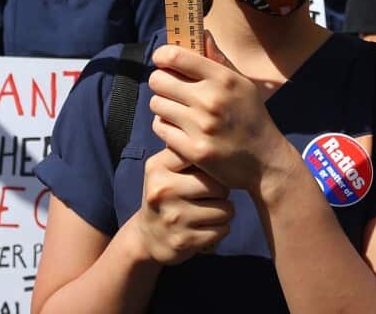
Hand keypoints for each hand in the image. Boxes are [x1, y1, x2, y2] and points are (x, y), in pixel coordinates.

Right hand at [130, 147, 232, 264]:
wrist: (148, 237)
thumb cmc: (166, 195)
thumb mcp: (165, 169)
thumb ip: (185, 151)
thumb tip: (214, 134)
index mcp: (158, 167)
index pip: (202, 157)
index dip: (212, 165)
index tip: (209, 172)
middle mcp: (163, 191)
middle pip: (220, 186)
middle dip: (221, 192)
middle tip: (209, 195)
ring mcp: (174, 218)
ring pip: (226, 209)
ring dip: (223, 212)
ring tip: (207, 211)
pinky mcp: (185, 241)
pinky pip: (223, 230)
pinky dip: (220, 229)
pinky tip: (205, 227)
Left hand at [149, 34, 290, 192]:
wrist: (265, 161)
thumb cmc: (251, 117)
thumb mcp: (242, 84)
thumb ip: (218, 59)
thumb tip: (202, 32)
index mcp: (223, 78)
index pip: (175, 56)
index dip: (162, 57)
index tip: (163, 61)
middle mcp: (211, 100)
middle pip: (158, 80)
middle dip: (162, 83)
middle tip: (172, 90)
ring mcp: (201, 126)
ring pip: (157, 104)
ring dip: (164, 106)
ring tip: (178, 111)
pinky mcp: (193, 150)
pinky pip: (160, 128)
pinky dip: (166, 128)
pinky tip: (181, 129)